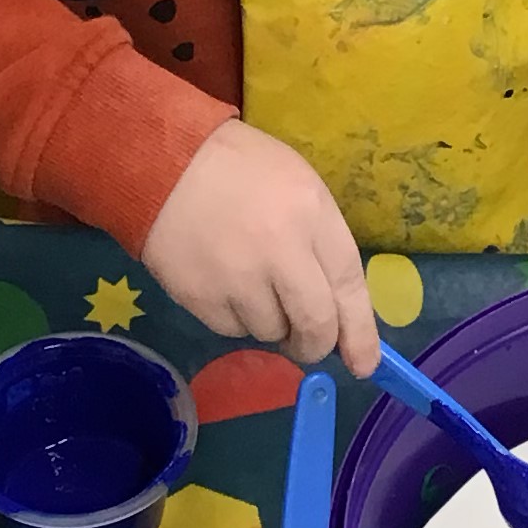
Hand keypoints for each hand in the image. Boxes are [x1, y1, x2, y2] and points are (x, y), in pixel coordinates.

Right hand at [141, 121, 379, 373]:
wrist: (163, 163)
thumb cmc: (242, 170)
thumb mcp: (299, 187)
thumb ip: (322, 246)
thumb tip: (338, 314)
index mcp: (311, 214)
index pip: (349, 286)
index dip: (360, 332)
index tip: (364, 363)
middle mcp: (279, 250)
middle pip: (315, 324)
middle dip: (316, 344)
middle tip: (307, 342)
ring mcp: (237, 277)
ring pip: (271, 331)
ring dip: (270, 322)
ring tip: (250, 283)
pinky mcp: (200, 296)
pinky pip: (232, 330)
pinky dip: (235, 317)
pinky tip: (223, 283)